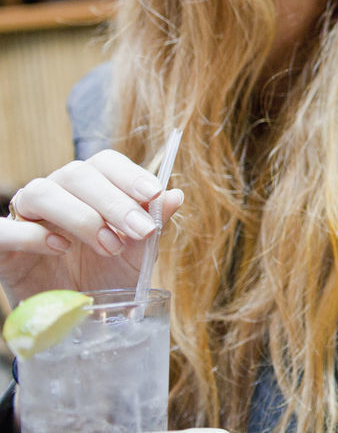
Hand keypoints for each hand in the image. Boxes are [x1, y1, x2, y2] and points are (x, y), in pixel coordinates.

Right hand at [0, 151, 183, 305]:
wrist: (71, 319)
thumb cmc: (104, 277)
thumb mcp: (136, 255)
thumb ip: (154, 224)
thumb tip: (176, 195)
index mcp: (90, 189)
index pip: (105, 163)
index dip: (129, 174)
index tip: (154, 195)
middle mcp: (56, 193)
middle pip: (78, 174)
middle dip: (115, 201)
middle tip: (140, 231)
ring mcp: (26, 217)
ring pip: (42, 191)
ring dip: (81, 216)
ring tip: (108, 246)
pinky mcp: (3, 245)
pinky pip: (5, 228)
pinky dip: (32, 235)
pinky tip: (60, 248)